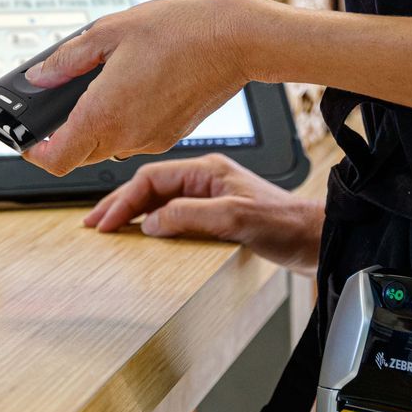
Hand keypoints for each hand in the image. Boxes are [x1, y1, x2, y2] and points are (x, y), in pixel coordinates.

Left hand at [19, 0, 283, 176]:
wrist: (234, 39)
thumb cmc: (177, 30)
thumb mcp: (107, 32)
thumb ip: (66, 60)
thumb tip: (39, 76)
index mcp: (105, 113)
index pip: (56, 159)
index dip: (34, 153)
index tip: (26, 138)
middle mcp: (127, 136)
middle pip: (79, 155)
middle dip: (61, 136)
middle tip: (55, 104)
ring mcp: (152, 139)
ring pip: (107, 147)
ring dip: (93, 127)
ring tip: (95, 86)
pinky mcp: (171, 135)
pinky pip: (133, 138)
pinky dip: (120, 122)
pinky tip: (128, 88)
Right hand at [82, 154, 324, 273]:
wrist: (318, 241)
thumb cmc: (287, 225)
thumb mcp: (235, 219)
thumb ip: (189, 216)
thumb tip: (150, 221)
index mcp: (207, 170)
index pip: (151, 178)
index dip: (124, 198)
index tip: (105, 220)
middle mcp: (205, 179)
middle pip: (149, 187)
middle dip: (118, 203)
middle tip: (93, 223)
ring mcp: (210, 197)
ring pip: (159, 200)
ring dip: (132, 213)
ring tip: (108, 227)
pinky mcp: (216, 215)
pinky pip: (173, 214)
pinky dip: (151, 223)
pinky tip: (141, 234)